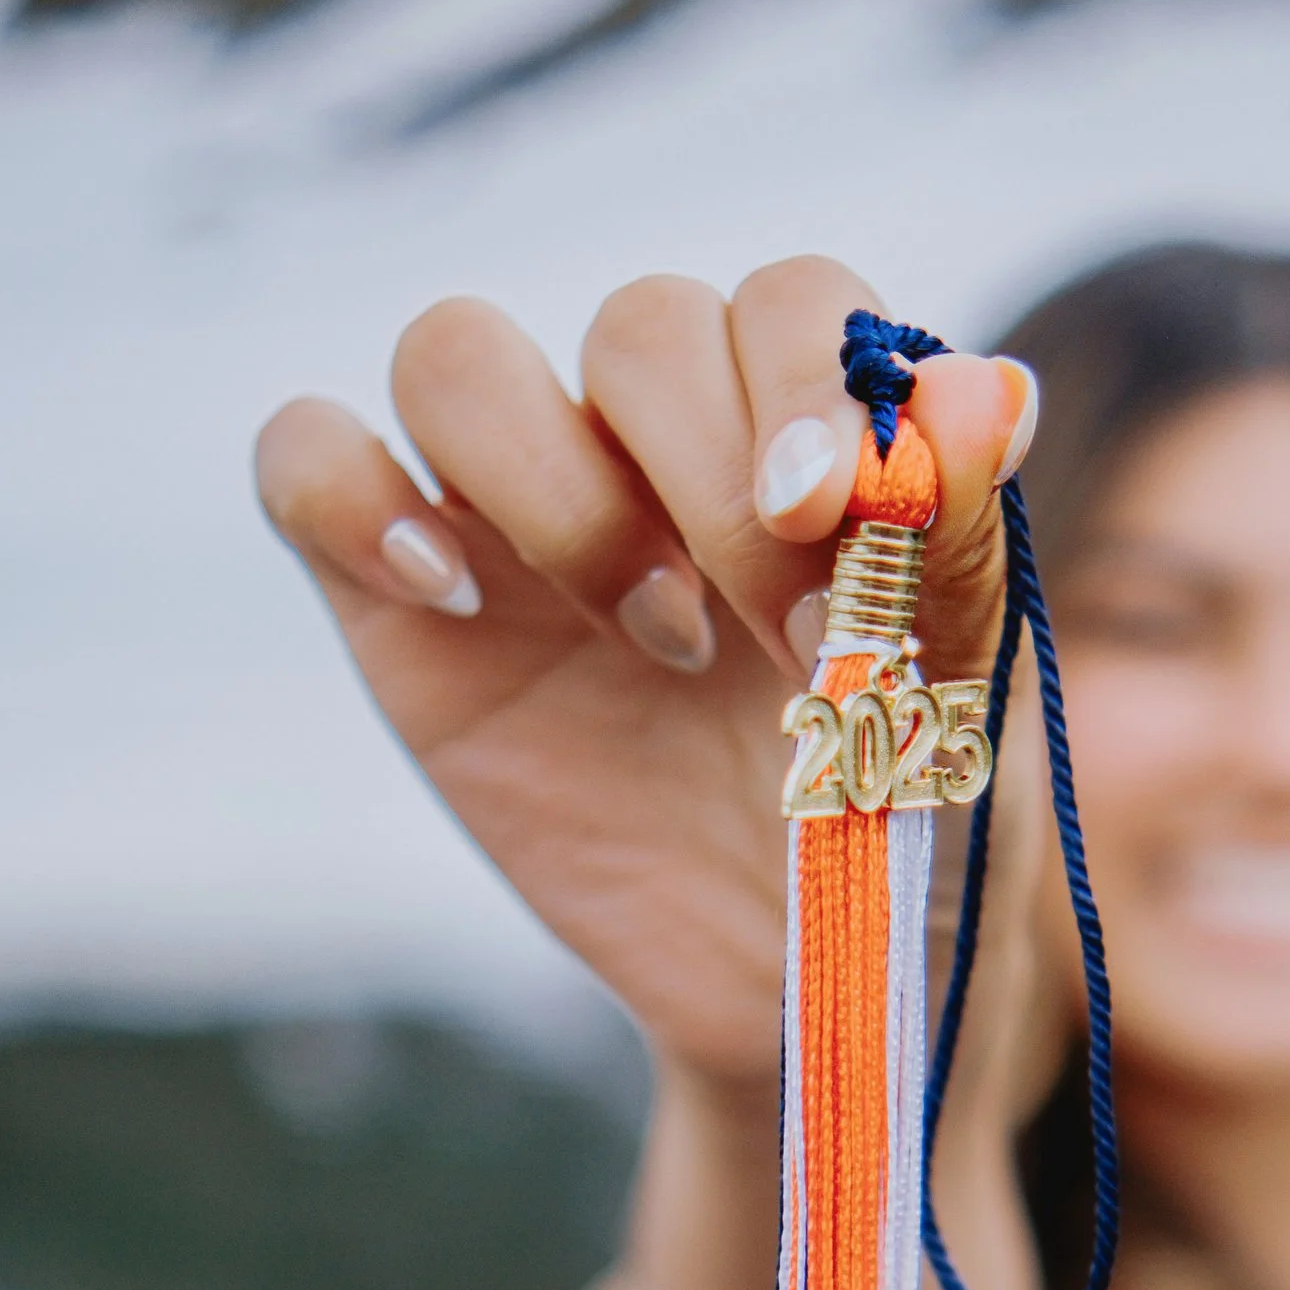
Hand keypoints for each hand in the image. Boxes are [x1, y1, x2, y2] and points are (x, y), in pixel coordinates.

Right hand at [255, 257, 1036, 1092]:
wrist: (795, 989)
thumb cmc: (891, 834)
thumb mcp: (956, 714)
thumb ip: (956, 552)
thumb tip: (982, 395)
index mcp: (802, 436)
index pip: (787, 299)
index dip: (807, 393)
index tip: (835, 538)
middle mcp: (655, 445)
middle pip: (639, 323)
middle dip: (710, 471)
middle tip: (776, 639)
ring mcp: (515, 513)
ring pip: (455, 353)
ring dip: (555, 484)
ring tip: (649, 634)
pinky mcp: (398, 598)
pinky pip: (306, 456)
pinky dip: (352, 491)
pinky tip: (455, 597)